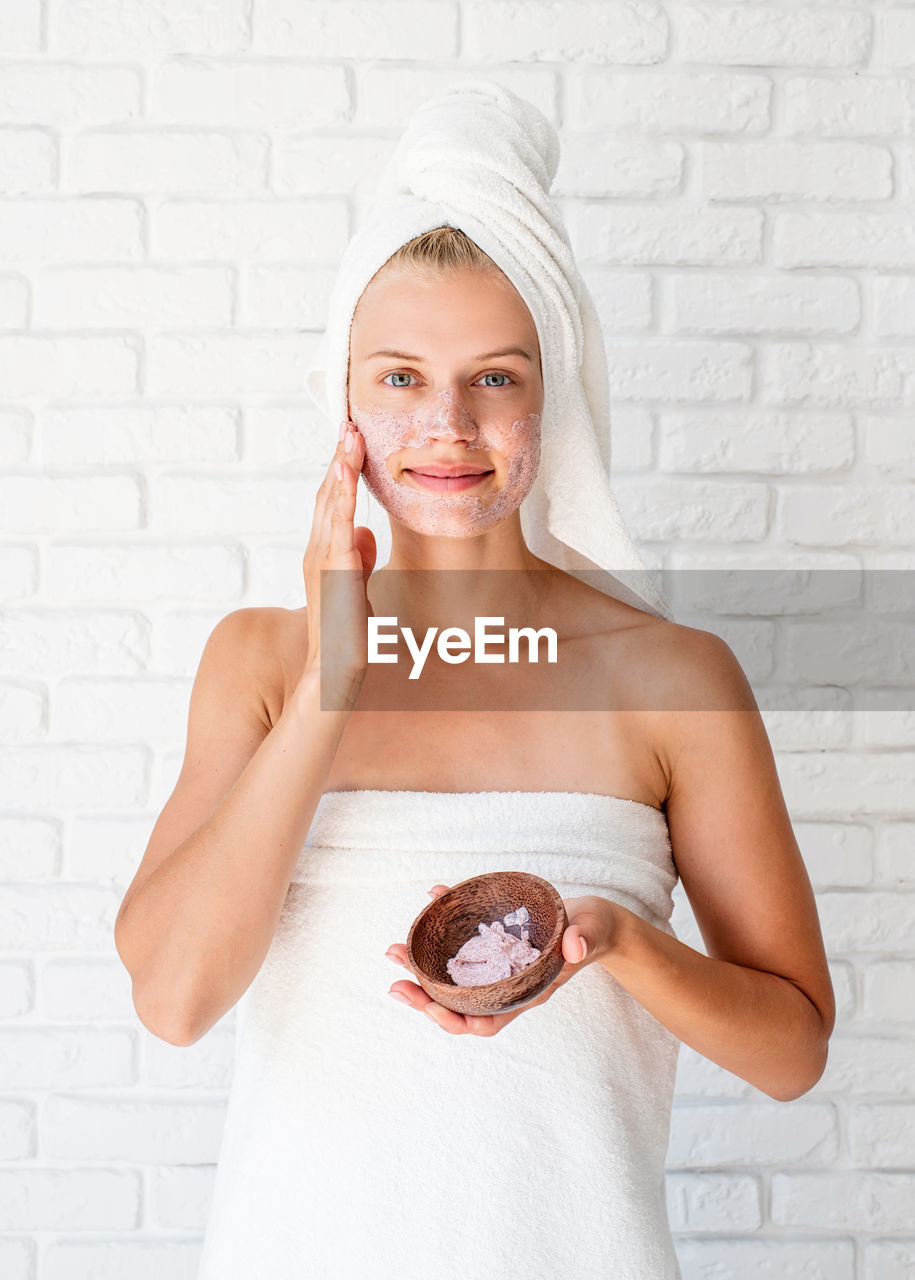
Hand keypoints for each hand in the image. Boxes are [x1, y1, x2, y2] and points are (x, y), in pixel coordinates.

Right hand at [301, 418, 376, 702]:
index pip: (333, 502)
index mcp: (324, 553)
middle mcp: (317, 552)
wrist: (334, 670)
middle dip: (338, 458)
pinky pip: (337, 527)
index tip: (352, 438)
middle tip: (348, 422)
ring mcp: (322, 562)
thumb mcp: (356, 587)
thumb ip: (358, 558)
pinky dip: (342, 499)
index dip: (341, 470)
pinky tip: (348, 477)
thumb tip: (365, 532)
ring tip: (347, 438)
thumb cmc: (345, 633)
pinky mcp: (334, 574)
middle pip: (328, 495)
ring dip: (339, 470)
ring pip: (330, 505)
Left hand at [384, 886, 619, 1035]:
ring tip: (395, 951)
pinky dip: (445, 921)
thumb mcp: (593, 934)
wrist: (595, 921)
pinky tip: (433, 894)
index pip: (486, 1021)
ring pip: (452, 976)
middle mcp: (506, 983)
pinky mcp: (494, 940)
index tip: (429, 1007)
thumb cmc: (594, 932)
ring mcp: (497, 963)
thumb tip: (574, 946)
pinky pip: (462, 939)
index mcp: (526, 992)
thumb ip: (585, 940)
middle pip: (459, 1004)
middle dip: (423, 997)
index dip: (455, 1021)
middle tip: (394, 982)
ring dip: (421, 966)